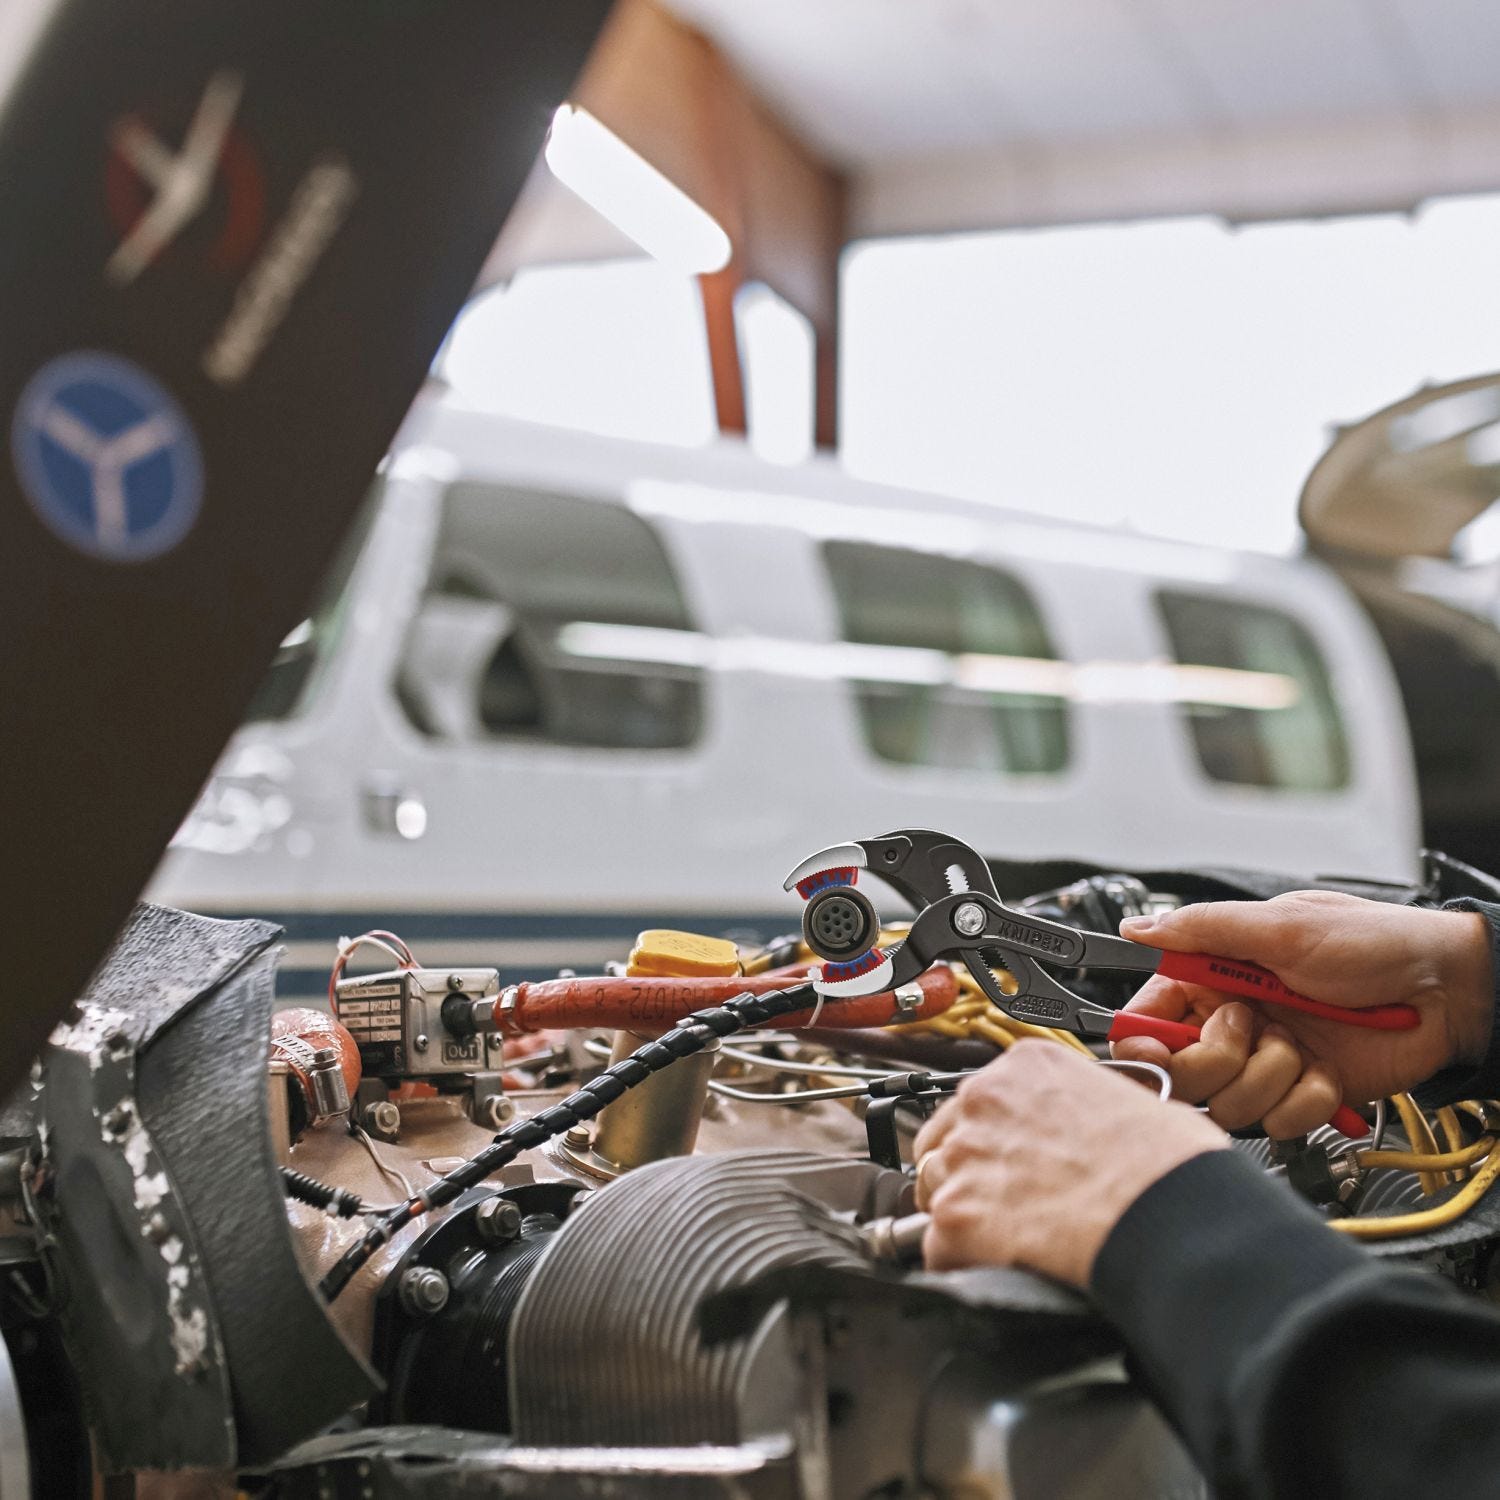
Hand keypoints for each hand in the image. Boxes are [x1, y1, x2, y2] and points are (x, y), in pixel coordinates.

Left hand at [914, 1041, 1226, 1286]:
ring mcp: (964, 1157)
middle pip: (946, 1141)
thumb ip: (1083, 1106)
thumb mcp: (1128, 1099)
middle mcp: (983, 1101)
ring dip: (962, 1215)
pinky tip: (997, 1268)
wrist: (1170, 1215)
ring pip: (935, 1190)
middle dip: (970, 1173)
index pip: (980, 1099)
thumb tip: (1091, 1133)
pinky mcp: (957, 1215)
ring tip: (1006, 1239)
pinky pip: (937, 1247)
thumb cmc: (1167, 1165)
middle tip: (1007, 1204)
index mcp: (1024, 1066)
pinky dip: (960, 1262)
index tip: (1006, 1158)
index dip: (993, 1137)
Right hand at [1112, 892, 1493, 1136]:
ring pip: (1229, 1104)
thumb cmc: (1374, 944)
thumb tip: (1137, 926)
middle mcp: (1233, 1023)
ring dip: (1270, 1077)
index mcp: (1214, 977)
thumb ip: (1204, 929)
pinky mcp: (1302, 1095)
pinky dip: (1308, 1099)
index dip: (1144, 1042)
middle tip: (1253, 1029)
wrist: (1447, 992)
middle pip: (1181, 1073)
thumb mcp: (1282, 925)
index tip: (1157, 1051)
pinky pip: (1280, 1122)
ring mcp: (1266, 1063)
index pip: (1148, 1018)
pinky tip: (1328, 1071)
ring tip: (1303, 1046)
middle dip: (1216, 1060)